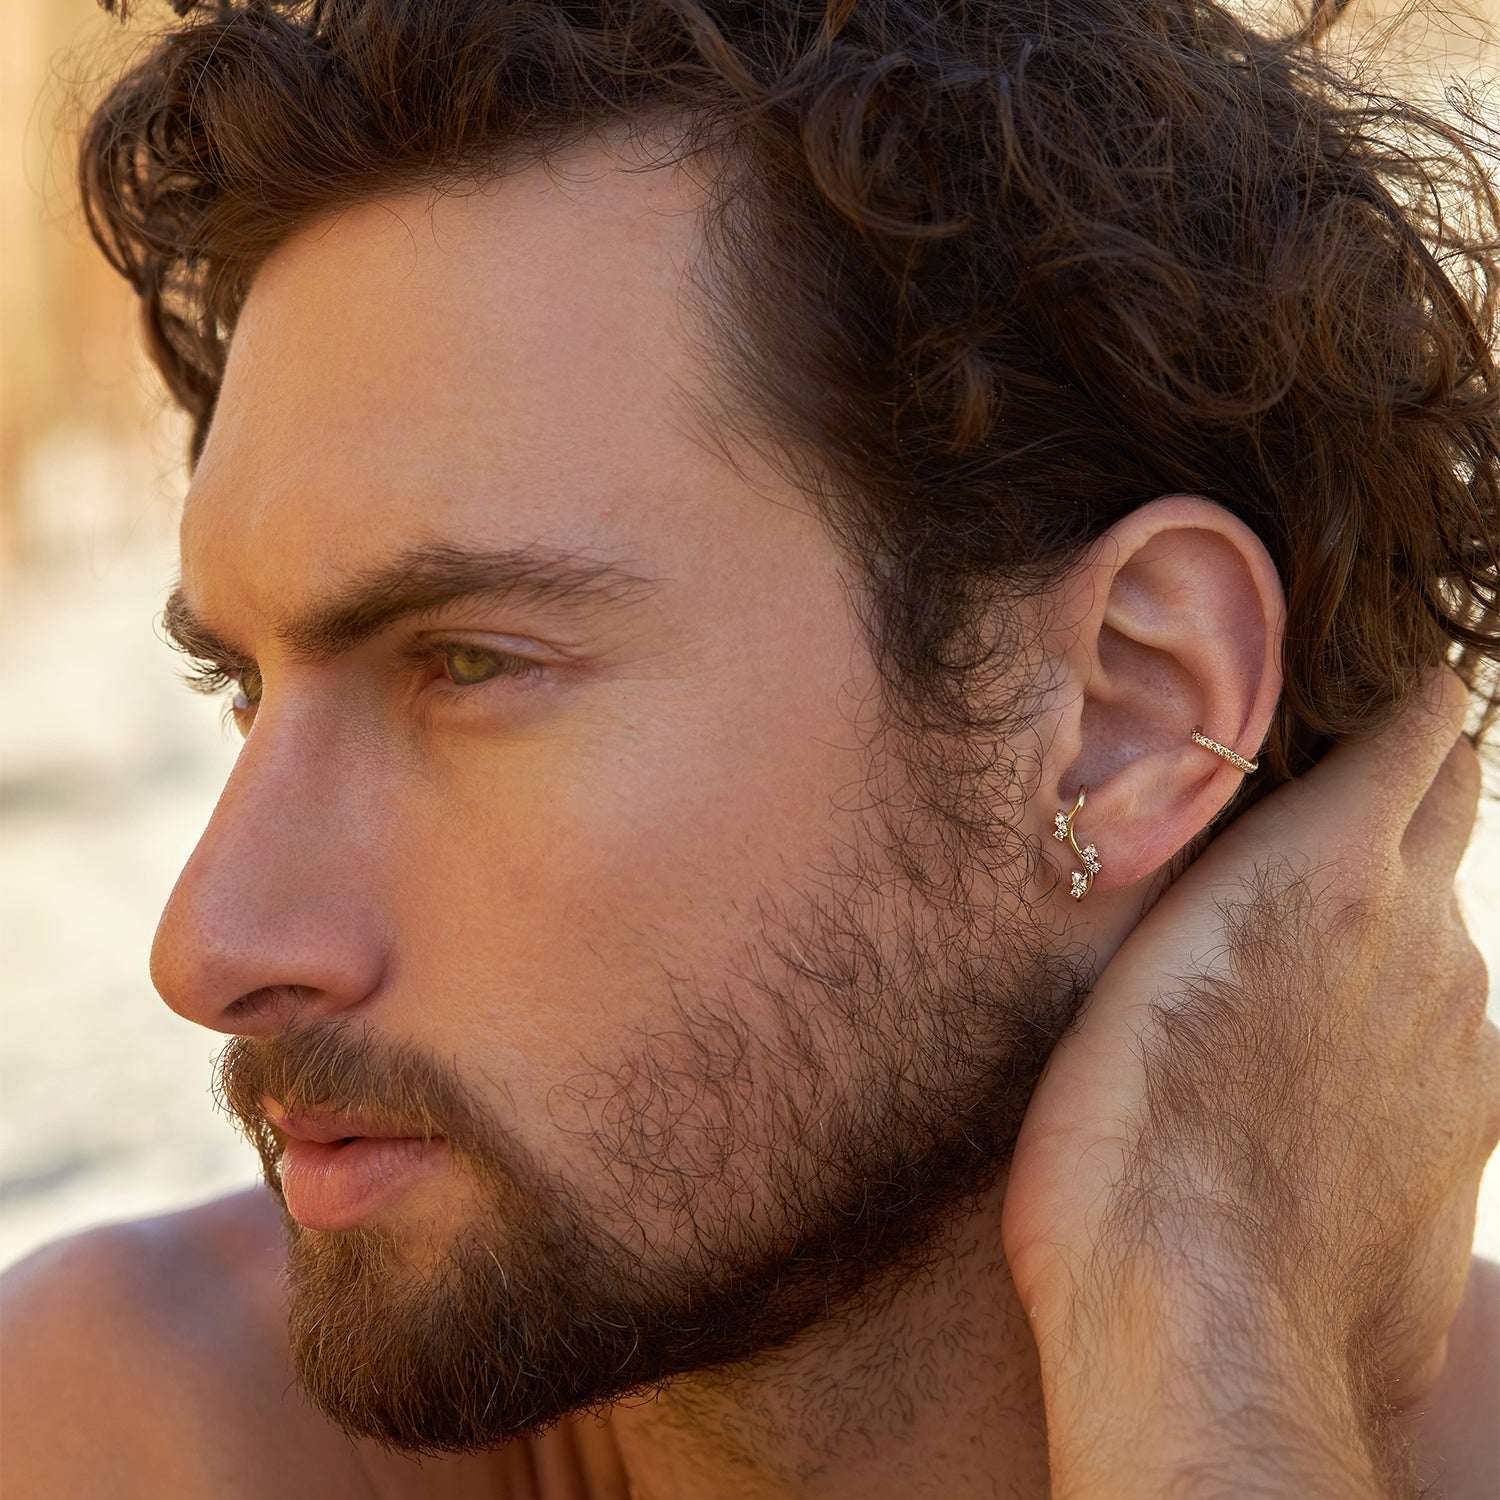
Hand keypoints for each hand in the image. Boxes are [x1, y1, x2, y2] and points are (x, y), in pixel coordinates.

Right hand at [1001, 668, 1499, 1492]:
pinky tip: (1326, 1078)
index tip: (1367, 702)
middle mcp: (1431, 936)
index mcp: (1333, 865)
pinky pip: (1450, 1043)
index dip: (1402, 706)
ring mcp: (1469, 1042)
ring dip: (1395, 921)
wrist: (1204, 1326)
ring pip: (1447, 938)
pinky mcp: (1476, 1138)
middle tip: (1337, 798)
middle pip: (1454, 814)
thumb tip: (1231, 843)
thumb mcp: (1132, 966)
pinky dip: (1403, 1030)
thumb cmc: (1120, 1133)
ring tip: (1300, 959)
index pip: (1422, 732)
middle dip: (1411, 787)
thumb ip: (1207, 884)